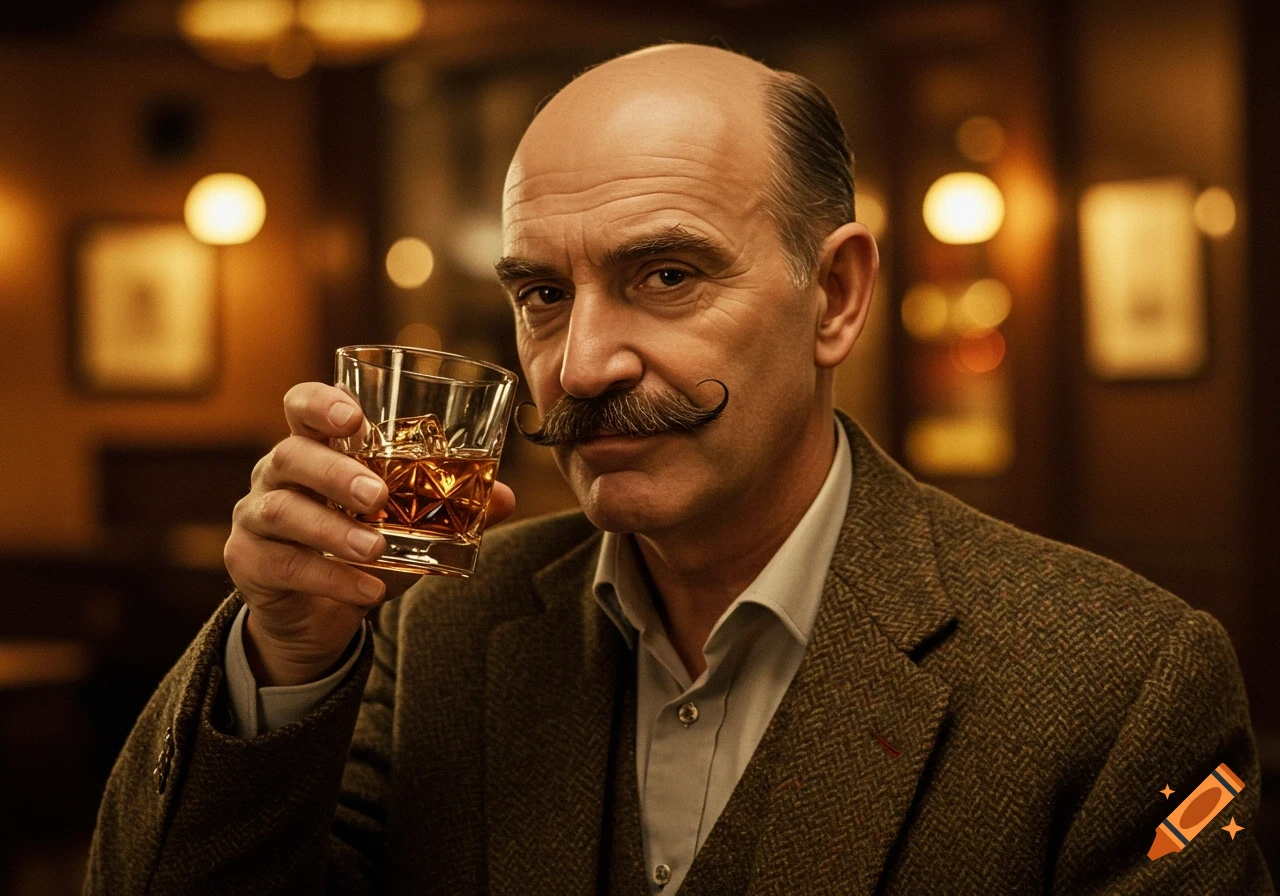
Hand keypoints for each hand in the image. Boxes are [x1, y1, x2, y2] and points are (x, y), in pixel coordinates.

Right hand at [224, 382, 515, 685]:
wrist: (318, 614)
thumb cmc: (362, 547)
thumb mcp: (408, 524)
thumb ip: (452, 506)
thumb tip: (505, 497)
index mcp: (315, 447)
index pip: (302, 405)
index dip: (321, 403)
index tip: (354, 416)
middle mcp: (277, 472)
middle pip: (290, 455)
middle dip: (335, 472)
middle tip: (377, 496)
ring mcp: (256, 515)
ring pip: (283, 510)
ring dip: (333, 530)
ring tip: (375, 549)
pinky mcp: (249, 561)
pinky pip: (285, 565)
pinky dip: (330, 578)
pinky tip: (368, 589)